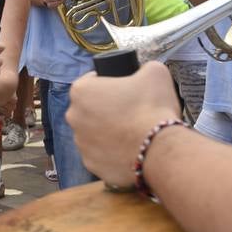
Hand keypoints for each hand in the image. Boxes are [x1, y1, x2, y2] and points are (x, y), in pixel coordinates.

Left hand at [69, 62, 182, 186]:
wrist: (158, 148)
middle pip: (89, 109)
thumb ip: (145, 68)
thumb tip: (145, 72)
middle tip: (130, 112)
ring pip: (93, 133)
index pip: (91, 82)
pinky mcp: (90, 164)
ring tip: (132, 133)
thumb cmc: (152, 107)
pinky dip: (112, 153)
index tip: (124, 89)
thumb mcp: (155, 73)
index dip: (109, 83)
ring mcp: (80, 143)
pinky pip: (100, 154)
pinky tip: (130, 150)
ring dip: (107, 132)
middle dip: (106, 110)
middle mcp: (73, 117)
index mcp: (81, 91)